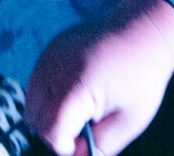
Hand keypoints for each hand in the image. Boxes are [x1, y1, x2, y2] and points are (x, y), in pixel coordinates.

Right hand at [27, 0, 173, 155]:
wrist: (143, 30)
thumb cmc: (141, 77)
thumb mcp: (128, 121)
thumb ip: (99, 147)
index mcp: (80, 83)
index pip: (51, 129)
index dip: (65, 145)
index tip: (86, 142)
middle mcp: (57, 67)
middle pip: (36, 119)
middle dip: (57, 133)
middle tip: (87, 127)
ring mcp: (49, 56)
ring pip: (31, 104)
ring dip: (50, 116)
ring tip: (82, 110)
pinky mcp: (48, 51)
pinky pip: (35, 86)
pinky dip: (49, 99)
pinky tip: (77, 93)